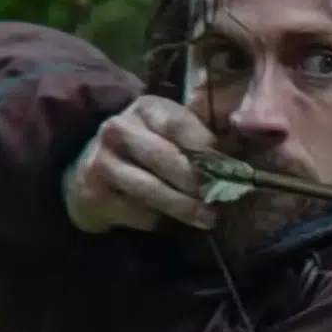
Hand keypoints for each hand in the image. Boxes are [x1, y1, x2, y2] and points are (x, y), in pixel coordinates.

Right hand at [64, 95, 218, 232]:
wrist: (91, 171)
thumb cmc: (146, 150)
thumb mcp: (169, 133)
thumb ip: (198, 140)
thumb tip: (239, 164)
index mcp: (145, 108)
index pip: (178, 124)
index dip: (205, 147)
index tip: (230, 168)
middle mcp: (119, 128)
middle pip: (165, 157)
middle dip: (197, 182)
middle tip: (222, 199)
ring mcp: (102, 161)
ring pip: (151, 188)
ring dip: (184, 207)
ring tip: (208, 219)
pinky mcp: (94, 193)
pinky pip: (136, 211)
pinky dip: (159, 220)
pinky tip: (172, 223)